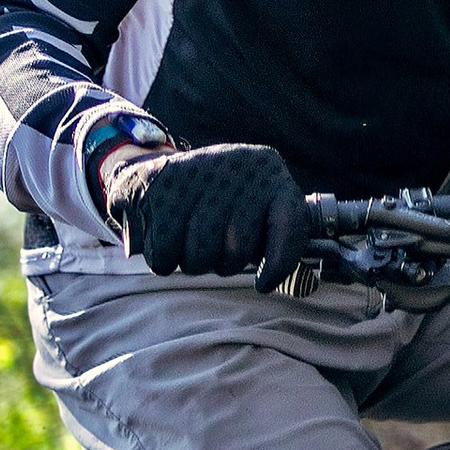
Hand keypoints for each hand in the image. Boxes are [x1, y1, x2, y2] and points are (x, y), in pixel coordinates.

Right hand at [104, 141, 310, 289]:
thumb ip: (273, 234)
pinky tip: (166, 234)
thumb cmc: (219, 201)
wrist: (160, 174)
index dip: (279, 264)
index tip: (263, 283)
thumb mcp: (255, 205)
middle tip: (214, 245)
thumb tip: (276, 277)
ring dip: (193, 262)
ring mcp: (195, 173)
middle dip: (224, 262)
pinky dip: (164, 258)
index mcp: (269, 170)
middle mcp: (237, 167)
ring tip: (189, 237)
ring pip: (200, 257)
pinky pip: (165, 255)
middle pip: (238, 251)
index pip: (290, 226)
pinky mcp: (158, 187)